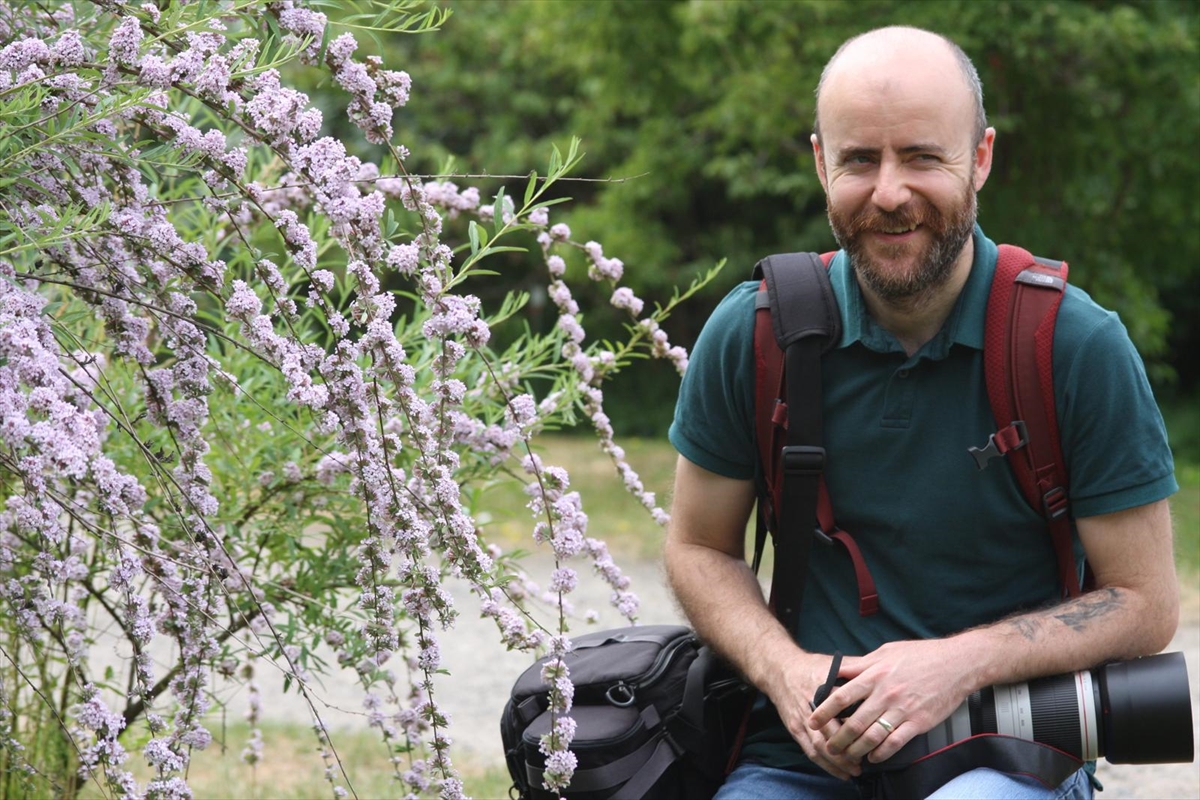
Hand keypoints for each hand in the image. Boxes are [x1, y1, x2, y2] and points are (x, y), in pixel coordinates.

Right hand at [762, 651, 864, 779]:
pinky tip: (840, 773)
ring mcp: (802, 719)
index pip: (844, 710)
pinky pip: (810, 751)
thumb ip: (857, 669)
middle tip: (867, 758)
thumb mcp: (834, 664)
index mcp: (825, 689)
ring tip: (856, 770)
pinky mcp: (795, 729)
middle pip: (832, 733)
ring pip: (821, 746)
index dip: (858, 726)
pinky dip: (826, 765)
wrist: (780, 670)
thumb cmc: (811, 667)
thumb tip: (882, 671)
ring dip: (838, 762)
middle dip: (849, 749)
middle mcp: (812, 706)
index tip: (874, 735)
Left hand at [806, 638, 979, 763]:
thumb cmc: (921, 655)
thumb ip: (862, 664)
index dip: (824, 711)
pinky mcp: (919, 722)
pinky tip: (873, 757)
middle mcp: (885, 693)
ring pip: (872, 736)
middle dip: (837, 738)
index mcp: (874, 673)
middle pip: (854, 721)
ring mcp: (902, 709)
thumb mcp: (886, 651)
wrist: (957, 663)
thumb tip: (840, 670)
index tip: (812, 721)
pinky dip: (881, 753)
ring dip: (856, 749)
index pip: (841, 696)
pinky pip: (895, 742)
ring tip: (847, 756)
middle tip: (828, 746)